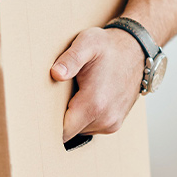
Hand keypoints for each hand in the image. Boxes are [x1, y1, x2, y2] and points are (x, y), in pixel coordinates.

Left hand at [51, 27, 145, 141]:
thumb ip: (70, 58)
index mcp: (94, 104)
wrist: (136, 51)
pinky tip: (85, 99)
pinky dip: (85, 118)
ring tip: (74, 95)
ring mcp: (111, 124)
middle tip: (56, 97)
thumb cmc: (109, 47)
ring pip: (80, 131)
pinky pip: (91, 127)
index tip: (40, 111)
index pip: (63, 132)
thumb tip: (56, 73)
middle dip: (60, 118)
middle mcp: (105, 119)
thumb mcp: (88, 43)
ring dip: (73, 118)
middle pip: (70, 132)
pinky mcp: (114, 124)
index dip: (48, 123)